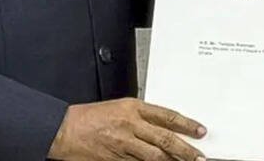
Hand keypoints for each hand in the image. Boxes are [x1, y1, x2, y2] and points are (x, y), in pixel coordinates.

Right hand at [48, 98, 207, 160]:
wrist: (64, 130)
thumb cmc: (88, 118)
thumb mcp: (118, 108)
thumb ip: (141, 117)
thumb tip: (163, 129)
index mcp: (132, 108)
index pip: (167, 115)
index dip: (186, 124)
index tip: (200, 131)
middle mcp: (130, 125)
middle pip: (165, 139)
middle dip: (186, 150)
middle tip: (200, 156)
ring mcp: (124, 145)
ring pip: (155, 156)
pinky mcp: (115, 160)